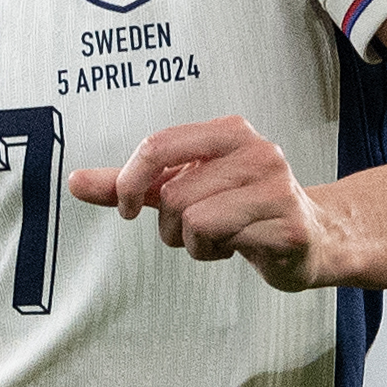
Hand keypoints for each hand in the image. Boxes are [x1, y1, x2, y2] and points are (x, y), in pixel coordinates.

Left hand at [72, 116, 340, 291]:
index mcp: (229, 133)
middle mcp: (256, 152)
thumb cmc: (241, 209)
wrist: (311, 237)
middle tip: (193, 230)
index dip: (129, 180)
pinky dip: (215, 254)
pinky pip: (222, 241)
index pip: (158, 145)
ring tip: (219, 238)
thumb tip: (75, 181)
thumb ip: (130, 184)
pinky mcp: (286, 226)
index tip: (126, 206)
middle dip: (169, 225)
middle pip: (173, 193)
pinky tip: (239, 247)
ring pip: (193, 219)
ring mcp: (276, 187)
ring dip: (192, 243)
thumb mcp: (181, 189)